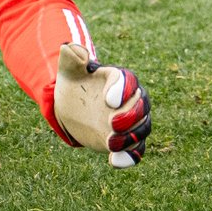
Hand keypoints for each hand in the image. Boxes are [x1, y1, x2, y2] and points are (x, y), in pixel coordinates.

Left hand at [53, 43, 151, 166]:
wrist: (74, 105)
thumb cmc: (74, 82)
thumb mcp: (69, 69)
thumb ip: (71, 57)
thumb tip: (70, 48)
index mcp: (119, 78)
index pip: (129, 81)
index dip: (122, 90)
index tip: (108, 101)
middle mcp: (131, 98)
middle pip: (142, 106)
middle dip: (130, 116)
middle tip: (111, 124)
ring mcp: (131, 120)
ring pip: (142, 129)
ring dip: (130, 138)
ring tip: (109, 144)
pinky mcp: (127, 140)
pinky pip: (137, 150)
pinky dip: (129, 157)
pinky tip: (114, 162)